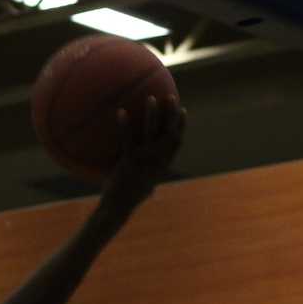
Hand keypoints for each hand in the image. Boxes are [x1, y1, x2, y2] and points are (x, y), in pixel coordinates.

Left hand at [102, 95, 185, 210]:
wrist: (119, 207)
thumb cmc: (130, 198)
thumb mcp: (146, 188)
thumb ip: (150, 180)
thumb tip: (151, 184)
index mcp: (162, 164)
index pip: (177, 141)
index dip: (181, 125)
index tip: (183, 110)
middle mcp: (157, 160)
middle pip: (168, 131)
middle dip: (171, 113)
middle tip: (170, 96)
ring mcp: (143, 159)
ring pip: (150, 131)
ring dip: (152, 113)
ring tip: (150, 98)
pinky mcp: (128, 161)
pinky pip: (127, 138)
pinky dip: (125, 124)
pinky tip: (121, 111)